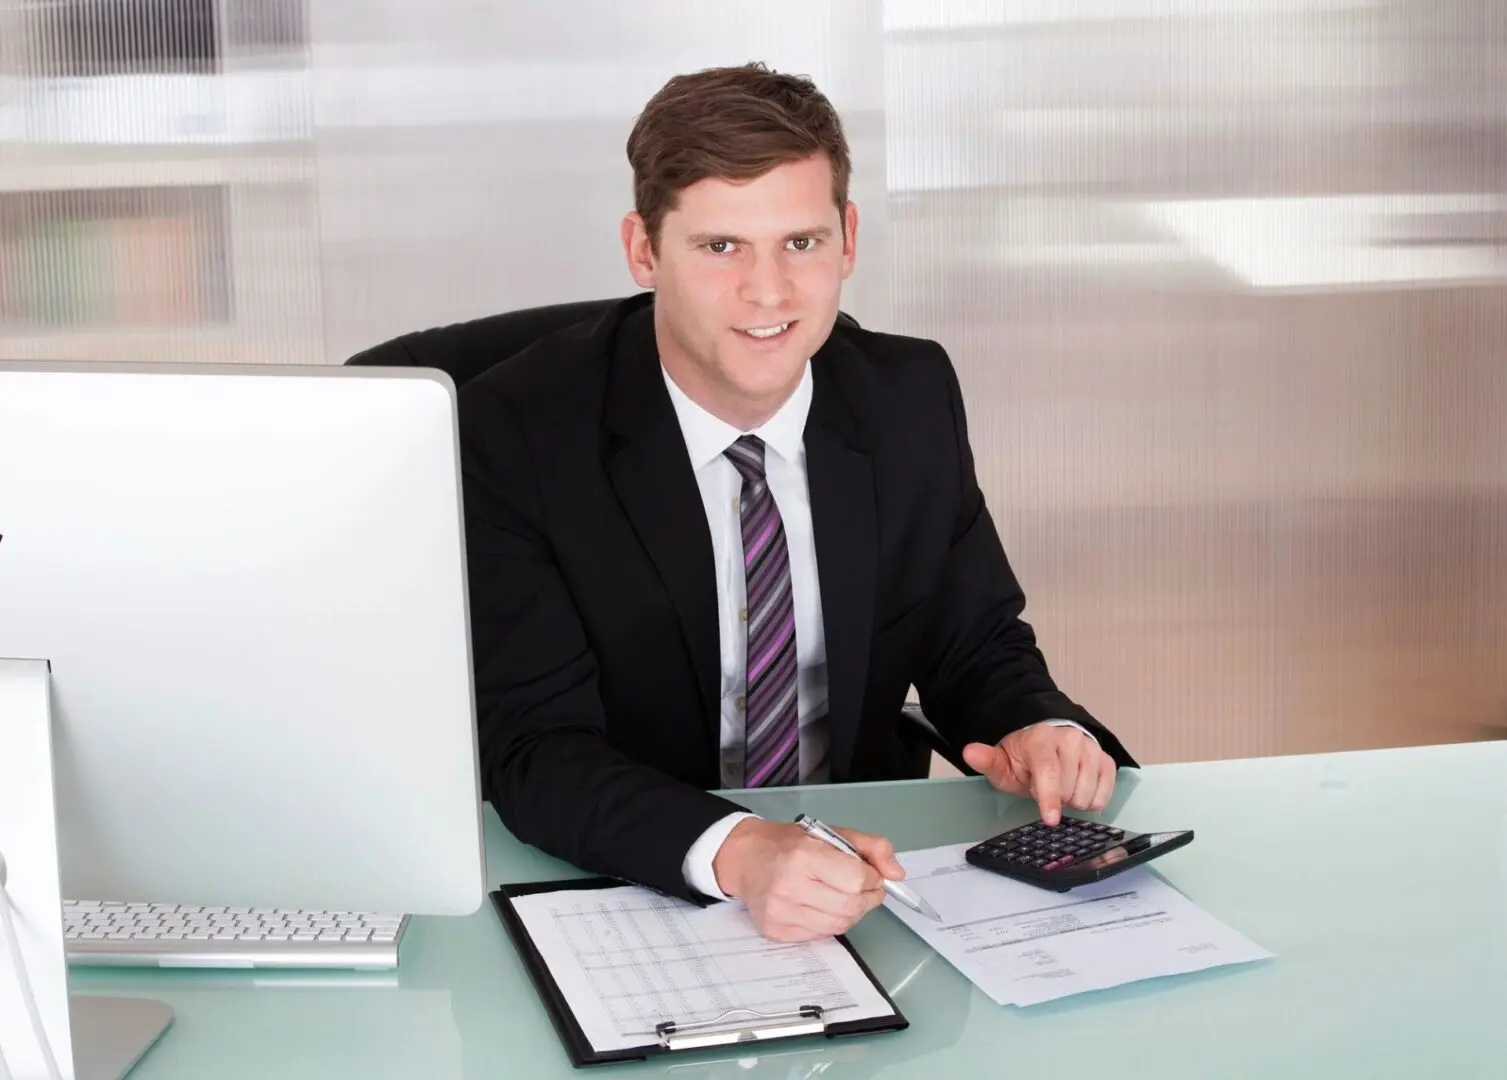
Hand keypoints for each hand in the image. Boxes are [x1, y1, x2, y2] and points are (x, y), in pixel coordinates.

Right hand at [711, 819, 903, 941]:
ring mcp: (780, 912)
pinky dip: (829, 924)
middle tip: (864, 889)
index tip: (870, 874)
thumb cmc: (792, 844)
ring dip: (851, 913)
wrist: (746, 858)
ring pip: (839, 926)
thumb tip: (897, 875)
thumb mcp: (833, 833)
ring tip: (842, 896)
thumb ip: (873, 847)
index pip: (857, 880)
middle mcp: (789, 886)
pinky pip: (819, 936)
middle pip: (851, 907)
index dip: (873, 879)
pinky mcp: (775, 931)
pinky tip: (821, 907)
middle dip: (867, 899)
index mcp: (804, 856)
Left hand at [962, 723, 1116, 824]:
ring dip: (1072, 800)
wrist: (1048, 745)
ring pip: (1086, 795)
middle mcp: (1070, 739)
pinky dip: (1090, 800)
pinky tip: (1078, 788)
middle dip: (1055, 798)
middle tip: (1044, 788)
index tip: (1050, 819)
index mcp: (1041, 739)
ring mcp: (1091, 748)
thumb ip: (987, 761)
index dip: (1049, 797)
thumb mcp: (1001, 763)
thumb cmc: (1024, 760)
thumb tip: (970, 752)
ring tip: (1061, 787)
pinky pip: (1104, 796)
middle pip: (1068, 790)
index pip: (1048, 771)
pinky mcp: (1107, 759)